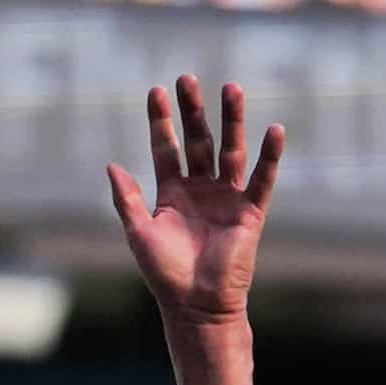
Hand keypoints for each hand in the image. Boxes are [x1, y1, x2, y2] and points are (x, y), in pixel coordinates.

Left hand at [107, 76, 280, 332]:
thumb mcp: (139, 233)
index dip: (161, 121)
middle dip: (194, 111)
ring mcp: (226, 198)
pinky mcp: (249, 213)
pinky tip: (274, 130)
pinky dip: (270, 157)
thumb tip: (111, 165)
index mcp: (172, 193)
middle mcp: (200, 190)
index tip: (156, 91)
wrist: (196, 306)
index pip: (167, 147)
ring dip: (232, 121)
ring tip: (231, 88)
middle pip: (199, 140)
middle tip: (188, 78)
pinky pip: (262, 180)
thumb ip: (127, 198)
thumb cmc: (165, 274)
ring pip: (230, 151)